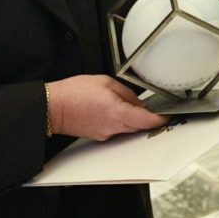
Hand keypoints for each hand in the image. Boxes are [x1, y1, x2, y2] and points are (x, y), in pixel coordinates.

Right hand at [47, 75, 168, 140]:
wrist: (51, 107)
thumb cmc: (73, 93)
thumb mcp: (105, 82)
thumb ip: (126, 93)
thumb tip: (138, 102)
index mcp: (117, 113)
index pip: (146, 120)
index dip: (160, 118)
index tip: (167, 114)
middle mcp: (113, 127)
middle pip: (139, 126)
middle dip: (148, 118)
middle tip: (155, 108)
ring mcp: (105, 133)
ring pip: (128, 128)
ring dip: (134, 118)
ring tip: (129, 104)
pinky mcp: (98, 135)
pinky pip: (116, 128)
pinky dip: (121, 120)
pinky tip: (115, 109)